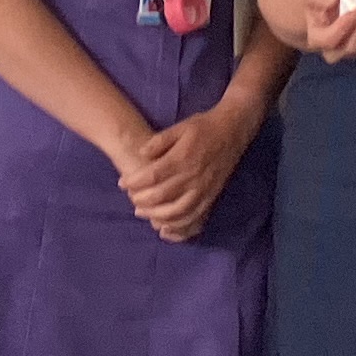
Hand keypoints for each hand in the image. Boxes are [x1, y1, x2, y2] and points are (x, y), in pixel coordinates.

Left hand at [115, 108, 248, 242]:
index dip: (134, 182)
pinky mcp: (212, 197)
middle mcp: (192, 176)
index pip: (152, 175)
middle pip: (162, 196)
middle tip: (131, 199)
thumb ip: (158, 141)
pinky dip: (179, 227)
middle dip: (142, 200)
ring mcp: (203, 189)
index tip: (122, 183)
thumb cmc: (203, 127)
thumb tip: (140, 153)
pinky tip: (166, 229)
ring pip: (177, 211)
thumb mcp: (179, 127)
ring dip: (156, 216)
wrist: (233, 130)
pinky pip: (194, 217)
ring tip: (143, 213)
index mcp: (182, 158)